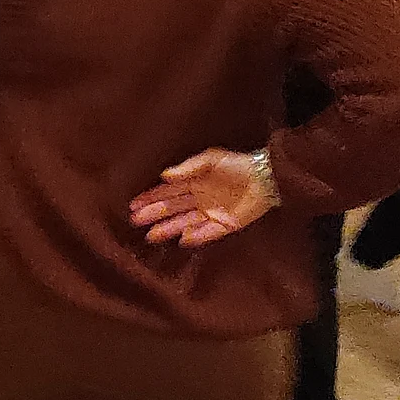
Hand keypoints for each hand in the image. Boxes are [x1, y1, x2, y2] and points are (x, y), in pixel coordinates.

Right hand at [129, 149, 279, 246]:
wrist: (266, 178)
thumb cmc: (238, 165)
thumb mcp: (212, 159)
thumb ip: (189, 168)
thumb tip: (165, 176)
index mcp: (193, 182)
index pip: (167, 192)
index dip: (150, 198)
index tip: (133, 205)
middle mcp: (198, 199)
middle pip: (171, 209)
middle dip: (153, 215)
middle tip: (135, 221)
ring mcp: (210, 214)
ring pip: (184, 223)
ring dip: (168, 229)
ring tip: (151, 236)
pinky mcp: (225, 226)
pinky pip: (206, 233)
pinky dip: (194, 236)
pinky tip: (182, 239)